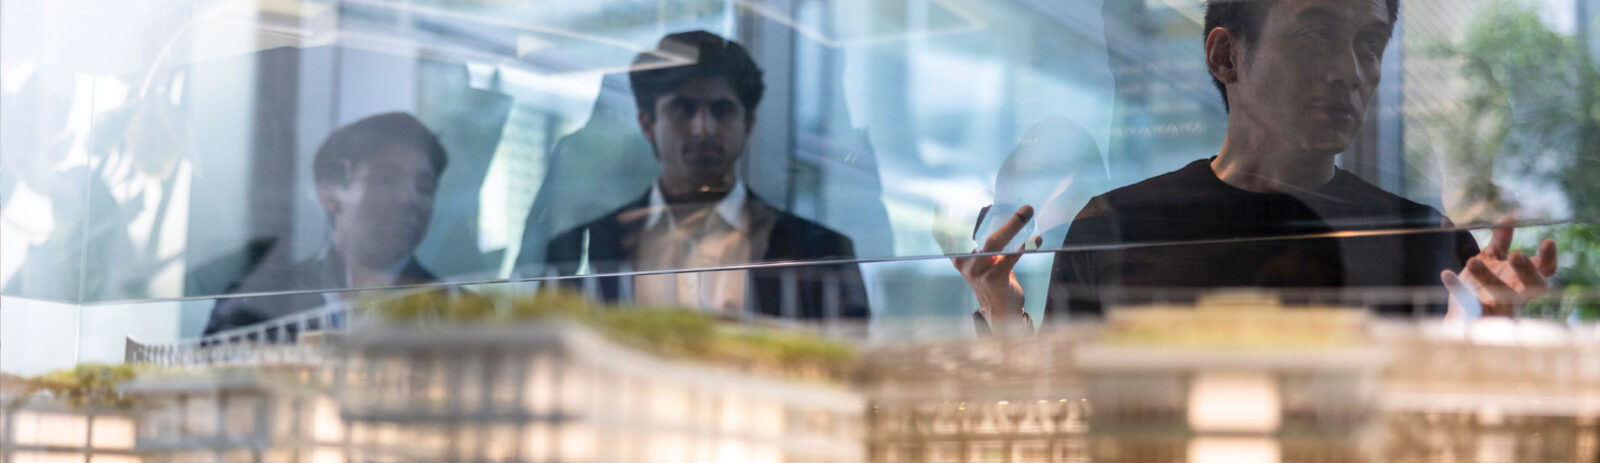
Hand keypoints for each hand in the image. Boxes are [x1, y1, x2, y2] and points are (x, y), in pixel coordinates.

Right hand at [951, 205, 1040, 333]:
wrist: (1000, 312)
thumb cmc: (994, 280)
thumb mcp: (985, 261)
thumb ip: (990, 243)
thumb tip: (1010, 215)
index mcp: (959, 255)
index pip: (952, 230)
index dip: (950, 213)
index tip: (957, 197)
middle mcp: (965, 262)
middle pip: (982, 232)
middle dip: (1003, 217)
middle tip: (1024, 206)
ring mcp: (978, 271)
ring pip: (995, 242)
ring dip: (1014, 225)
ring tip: (1028, 213)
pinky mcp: (993, 278)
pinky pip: (1010, 257)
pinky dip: (1024, 246)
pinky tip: (1035, 239)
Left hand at [1441, 219, 1557, 317]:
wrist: (1463, 317)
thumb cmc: (1485, 286)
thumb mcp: (1492, 260)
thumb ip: (1500, 242)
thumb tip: (1509, 219)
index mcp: (1523, 281)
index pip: (1545, 271)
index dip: (1548, 258)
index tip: (1548, 242)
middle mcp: (1516, 296)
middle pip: (1532, 287)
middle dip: (1527, 271)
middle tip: (1517, 254)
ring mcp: (1497, 307)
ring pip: (1499, 295)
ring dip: (1488, 277)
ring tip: (1473, 260)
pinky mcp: (1474, 314)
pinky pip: (1466, 303)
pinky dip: (1457, 288)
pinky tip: (1445, 274)